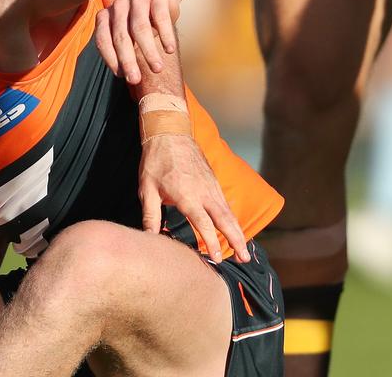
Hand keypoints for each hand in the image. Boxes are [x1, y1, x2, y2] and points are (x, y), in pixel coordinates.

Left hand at [94, 0, 178, 84]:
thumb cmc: (140, 24)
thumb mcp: (127, 36)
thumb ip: (122, 52)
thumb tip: (128, 78)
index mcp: (105, 17)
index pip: (103, 40)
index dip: (111, 59)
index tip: (122, 76)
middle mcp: (117, 6)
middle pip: (121, 37)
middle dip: (128, 61)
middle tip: (135, 79)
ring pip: (140, 28)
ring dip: (149, 51)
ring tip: (157, 69)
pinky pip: (161, 18)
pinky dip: (165, 36)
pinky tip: (169, 50)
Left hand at [139, 132, 248, 263]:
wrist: (169, 132)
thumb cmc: (155, 161)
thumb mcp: (147, 189)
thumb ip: (150, 215)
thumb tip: (150, 237)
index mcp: (187, 196)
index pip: (204, 224)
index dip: (211, 243)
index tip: (217, 258)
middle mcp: (204, 192)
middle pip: (225, 220)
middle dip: (236, 240)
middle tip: (244, 258)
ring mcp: (212, 186)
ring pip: (229, 212)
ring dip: (238, 231)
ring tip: (244, 249)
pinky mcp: (214, 181)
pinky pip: (226, 203)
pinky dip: (232, 218)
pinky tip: (234, 227)